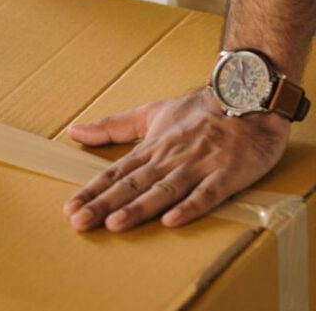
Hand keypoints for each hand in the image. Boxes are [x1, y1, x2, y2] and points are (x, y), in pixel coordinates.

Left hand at [64, 90, 289, 231]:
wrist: (249, 96)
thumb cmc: (200, 111)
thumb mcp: (151, 113)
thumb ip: (113, 126)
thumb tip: (74, 131)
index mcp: (151, 148)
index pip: (115, 173)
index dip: (92, 191)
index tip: (70, 209)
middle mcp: (170, 158)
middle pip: (132, 184)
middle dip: (104, 204)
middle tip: (79, 222)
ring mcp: (198, 166)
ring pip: (164, 190)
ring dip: (139, 207)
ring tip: (115, 224)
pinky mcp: (227, 174)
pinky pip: (208, 193)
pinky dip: (191, 207)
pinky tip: (172, 221)